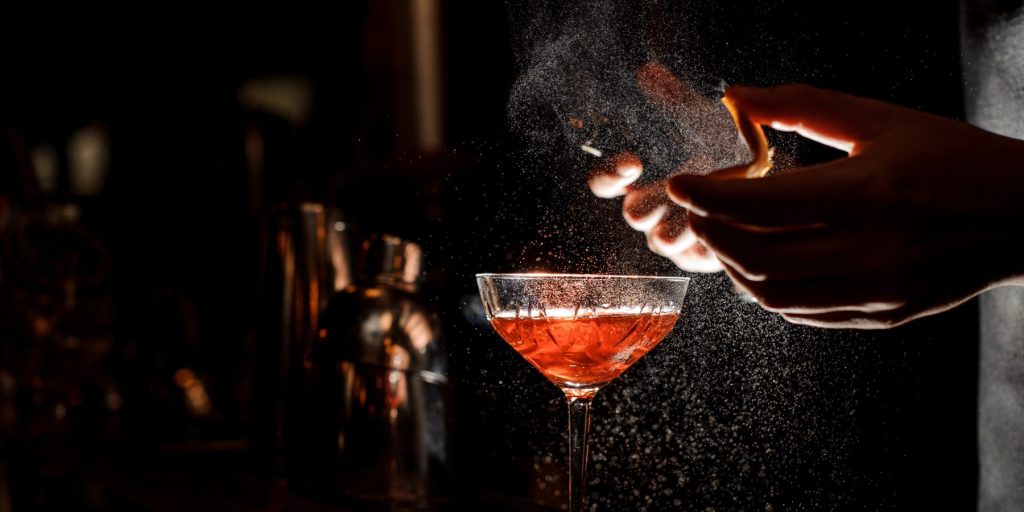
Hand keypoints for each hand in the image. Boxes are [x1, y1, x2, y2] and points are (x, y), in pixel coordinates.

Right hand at [588, 63, 747, 271]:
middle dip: (654, 199)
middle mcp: (653, 211)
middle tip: (678, 185)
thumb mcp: (700, 117)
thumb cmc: (728, 144)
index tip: (632, 161)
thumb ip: (672, 97)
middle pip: (633, 215)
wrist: (769, 175)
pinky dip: (709, 241)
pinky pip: (693, 258)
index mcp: (641, 180)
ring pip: (661, 240)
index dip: (609, 175)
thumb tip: (648, 71)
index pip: (603, 183)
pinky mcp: (701, 258)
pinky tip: (728, 221)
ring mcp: (675, 238)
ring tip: (709, 203)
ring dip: (684, 221)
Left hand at [668, 84, 1023, 327]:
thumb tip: (739, 97)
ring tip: (722, 234)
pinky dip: (765, 288)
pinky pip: (799, 312)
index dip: (708, 195)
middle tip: (696, 210)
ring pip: (771, 294)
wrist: (1023, 217)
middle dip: (710, 232)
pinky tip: (759, 261)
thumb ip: (804, 107)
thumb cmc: (954, 160)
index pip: (764, 204)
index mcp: (873, 194)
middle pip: (757, 256)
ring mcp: (877, 293)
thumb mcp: (882, 119)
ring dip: (732, 266)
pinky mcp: (880, 317)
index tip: (681, 182)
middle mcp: (873, 252)